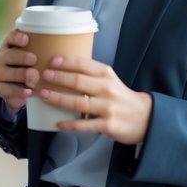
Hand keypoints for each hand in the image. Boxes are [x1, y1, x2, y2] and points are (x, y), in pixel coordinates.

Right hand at [0, 29, 37, 113]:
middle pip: (9, 55)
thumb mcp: (36, 56)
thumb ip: (45, 50)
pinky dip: (19, 92)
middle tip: (34, 59)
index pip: (11, 37)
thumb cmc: (31, 67)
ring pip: (6, 72)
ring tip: (34, 77)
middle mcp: (1, 57)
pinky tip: (29, 92)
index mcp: (9, 45)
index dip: (17, 38)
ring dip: (21, 74)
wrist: (19, 89)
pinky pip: (7, 89)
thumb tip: (68, 43)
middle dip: (22, 57)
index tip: (27, 39)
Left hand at [38, 56, 153, 144]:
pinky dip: (69, 124)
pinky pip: (84, 125)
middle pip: (78, 81)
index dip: (66, 62)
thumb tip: (62, 68)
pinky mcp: (108, 125)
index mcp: (107, 74)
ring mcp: (107, 108)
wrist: (144, 117)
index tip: (51, 61)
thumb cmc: (121, 97)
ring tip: (44, 95)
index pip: (83, 64)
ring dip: (58, 99)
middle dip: (58, 78)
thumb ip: (91, 74)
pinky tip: (57, 123)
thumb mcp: (110, 80)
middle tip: (42, 77)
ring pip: (78, 103)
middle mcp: (107, 89)